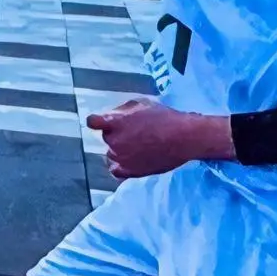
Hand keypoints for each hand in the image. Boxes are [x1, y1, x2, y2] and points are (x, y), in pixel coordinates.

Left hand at [89, 100, 230, 180]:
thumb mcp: (141, 104)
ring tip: (140, 145)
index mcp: (115, 123)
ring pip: (112, 153)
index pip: (93, 122)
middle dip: (117, 133)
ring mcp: (122, 158)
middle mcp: (115, 141)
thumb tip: (112, 116)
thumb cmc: (164, 117)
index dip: (97, 121)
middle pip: (107, 137)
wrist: (183, 138)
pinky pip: (115, 170)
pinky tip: (130, 159)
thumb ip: (122, 110)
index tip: (101, 122)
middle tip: (136, 132)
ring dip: (120, 149)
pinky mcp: (131, 171)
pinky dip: (119, 165)